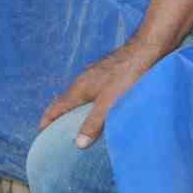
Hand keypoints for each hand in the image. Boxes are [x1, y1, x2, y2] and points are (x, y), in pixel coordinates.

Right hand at [39, 40, 166, 147]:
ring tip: (86, 131)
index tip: (43, 139)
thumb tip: (78, 144)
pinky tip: (107, 113)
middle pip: (67, 104)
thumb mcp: (109, 102)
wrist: (148, 48)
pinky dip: (96, 106)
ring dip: (82, 113)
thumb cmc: (128, 73)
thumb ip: (93, 122)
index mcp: (78, 88)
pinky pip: (98, 94)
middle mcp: (85, 81)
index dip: (47, 123)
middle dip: (64, 121)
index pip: (55, 108)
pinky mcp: (113, 74)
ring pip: (84, 99)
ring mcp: (99, 76)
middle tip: (65, 140)